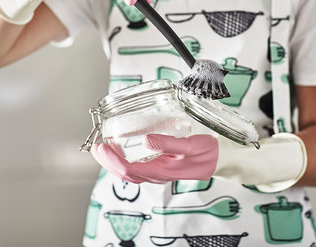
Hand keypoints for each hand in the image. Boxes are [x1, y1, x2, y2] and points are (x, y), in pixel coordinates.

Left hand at [90, 134, 218, 183]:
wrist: (219, 160)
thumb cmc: (207, 152)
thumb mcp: (191, 145)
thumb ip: (169, 143)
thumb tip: (146, 140)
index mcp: (162, 171)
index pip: (129, 169)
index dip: (112, 159)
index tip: (102, 146)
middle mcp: (156, 175)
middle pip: (124, 174)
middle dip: (106, 162)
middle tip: (95, 147)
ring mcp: (157, 173)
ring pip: (128, 173)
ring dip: (112, 163)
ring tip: (102, 149)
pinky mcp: (159, 168)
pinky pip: (135, 169)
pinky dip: (123, 161)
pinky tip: (120, 151)